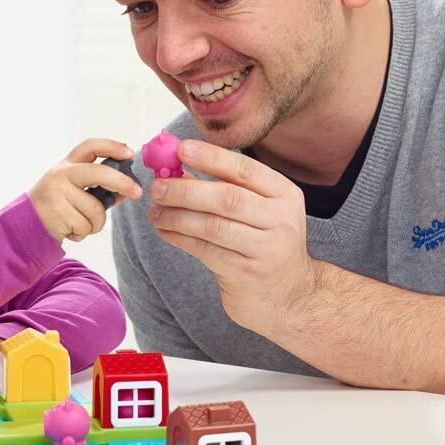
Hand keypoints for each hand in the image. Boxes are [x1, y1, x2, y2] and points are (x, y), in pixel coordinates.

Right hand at [30, 138, 141, 242]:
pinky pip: (86, 226)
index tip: (130, 152)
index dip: (112, 146)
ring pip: (96, 209)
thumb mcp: (74, 191)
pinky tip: (70, 229)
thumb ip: (98, 188)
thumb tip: (127, 190)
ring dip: (95, 223)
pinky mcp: (57, 211)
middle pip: (99, 173)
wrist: (26, 225)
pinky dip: (83, 233)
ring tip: (80, 223)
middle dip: (122, 182)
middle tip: (137, 193)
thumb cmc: (57, 207)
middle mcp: (61, 174)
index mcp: (67, 165)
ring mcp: (58, 192)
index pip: (90, 146)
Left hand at [146, 138, 321, 335]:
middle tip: (157, 187)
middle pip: (227, 198)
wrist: (289, 296)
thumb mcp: (257, 211)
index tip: (180, 149)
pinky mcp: (246, 274)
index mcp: (285, 195)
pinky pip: (205, 250)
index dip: (211, 158)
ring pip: (213, 226)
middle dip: (186, 190)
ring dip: (177, 217)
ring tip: (155, 212)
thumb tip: (176, 167)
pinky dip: (180, 238)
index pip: (245, 170)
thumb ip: (223, 187)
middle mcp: (281, 220)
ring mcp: (266, 249)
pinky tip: (165, 231)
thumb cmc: (265, 243)